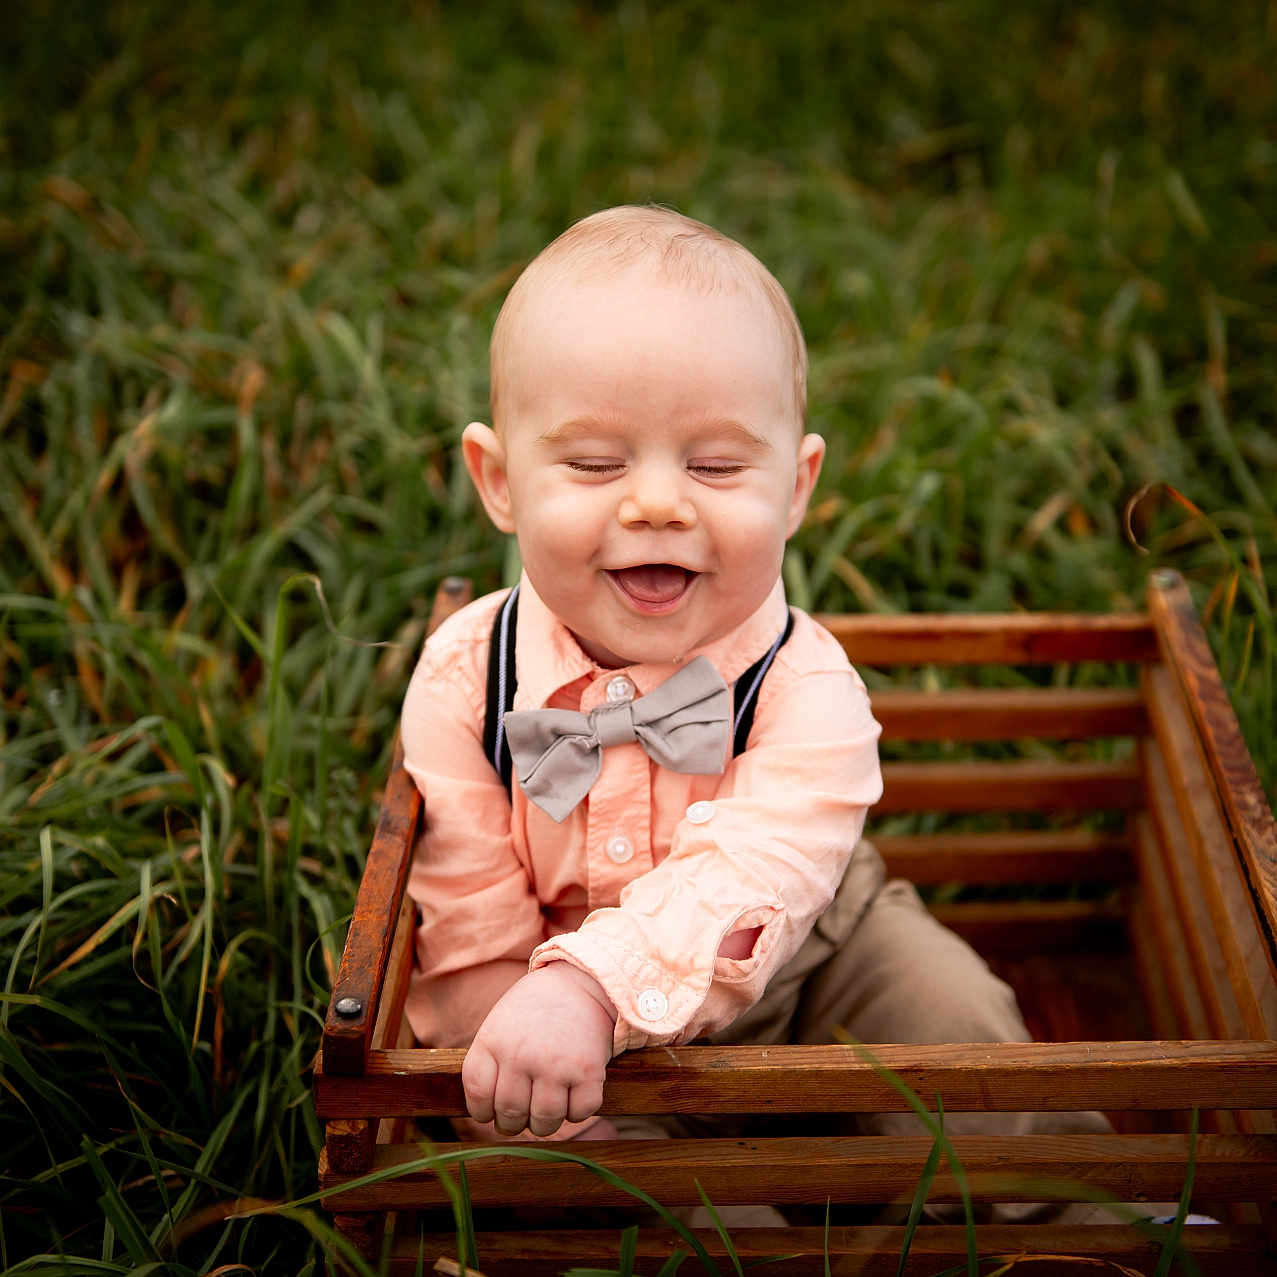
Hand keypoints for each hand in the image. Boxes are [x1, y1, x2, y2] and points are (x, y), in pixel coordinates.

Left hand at [462, 962, 615, 1137]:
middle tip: (522, 1118)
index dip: (483, 1112)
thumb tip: (486, 1116)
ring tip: (546, 1112)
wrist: (580, 981)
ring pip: (544, 1121)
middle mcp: (520, 1054)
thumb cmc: (535, 1010)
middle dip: (514, 1124)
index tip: (492, 1113)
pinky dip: (577, 1112)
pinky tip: (573, 1095)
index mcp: (493, 1041)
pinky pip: (579, 1112)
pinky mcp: (588, 1070)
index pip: (478, 1095)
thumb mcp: (500, 1025)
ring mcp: (555, 1064)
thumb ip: (490, 1063)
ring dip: (545, 1124)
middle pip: (510, 1114)